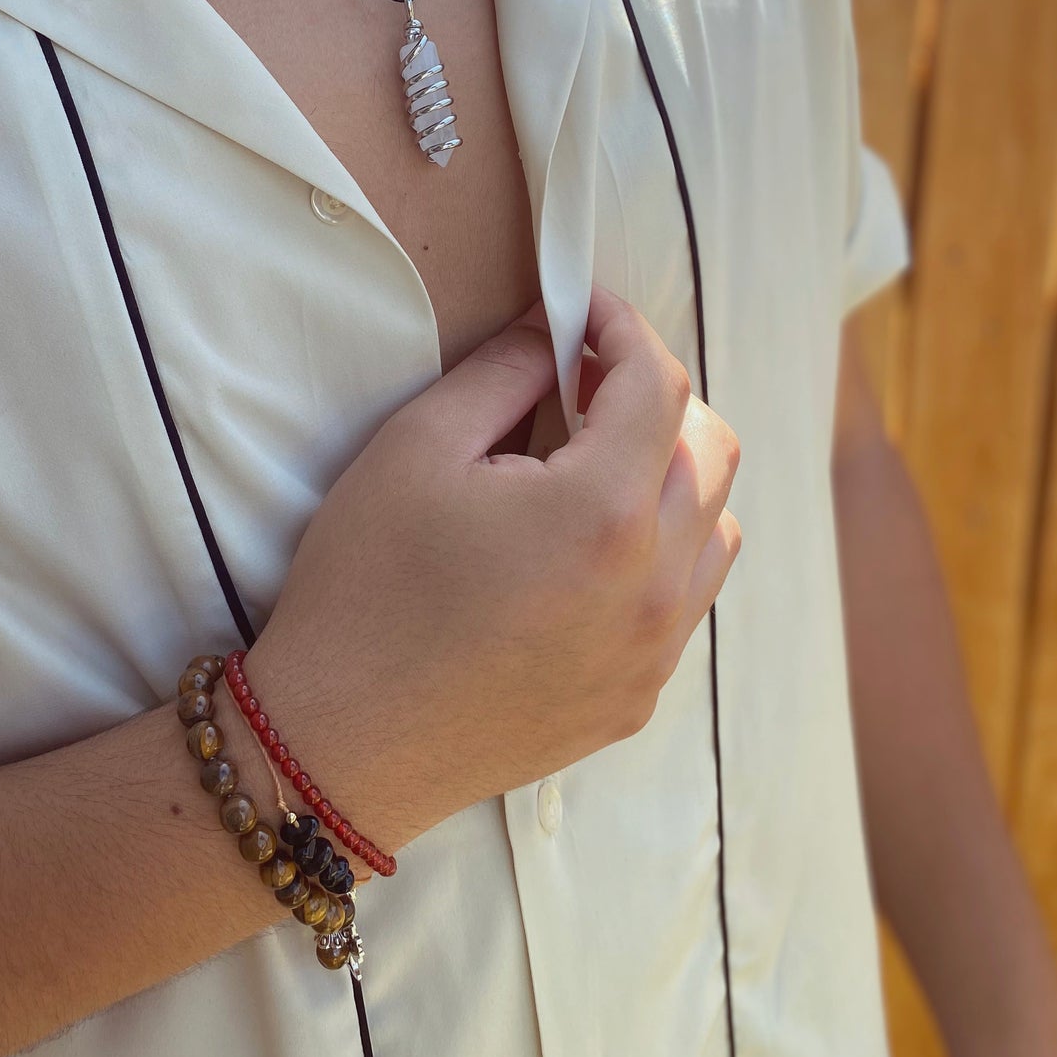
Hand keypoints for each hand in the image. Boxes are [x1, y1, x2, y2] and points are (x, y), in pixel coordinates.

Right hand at [245, 282, 742, 851]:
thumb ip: (503, 371)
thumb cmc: (366, 590)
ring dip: (669, 476)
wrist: (340, 744)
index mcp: (603, 513)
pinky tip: (577, 551)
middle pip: (712, 449)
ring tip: (587, 468)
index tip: (585, 312)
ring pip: (715, 527)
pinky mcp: (638, 698)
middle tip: (582, 384)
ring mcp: (655, 652)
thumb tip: (552, 331)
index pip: (659, 384)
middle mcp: (654, 585)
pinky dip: (656, 551)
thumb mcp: (416, 449)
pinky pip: (684, 599)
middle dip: (655, 398)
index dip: (625, 328)